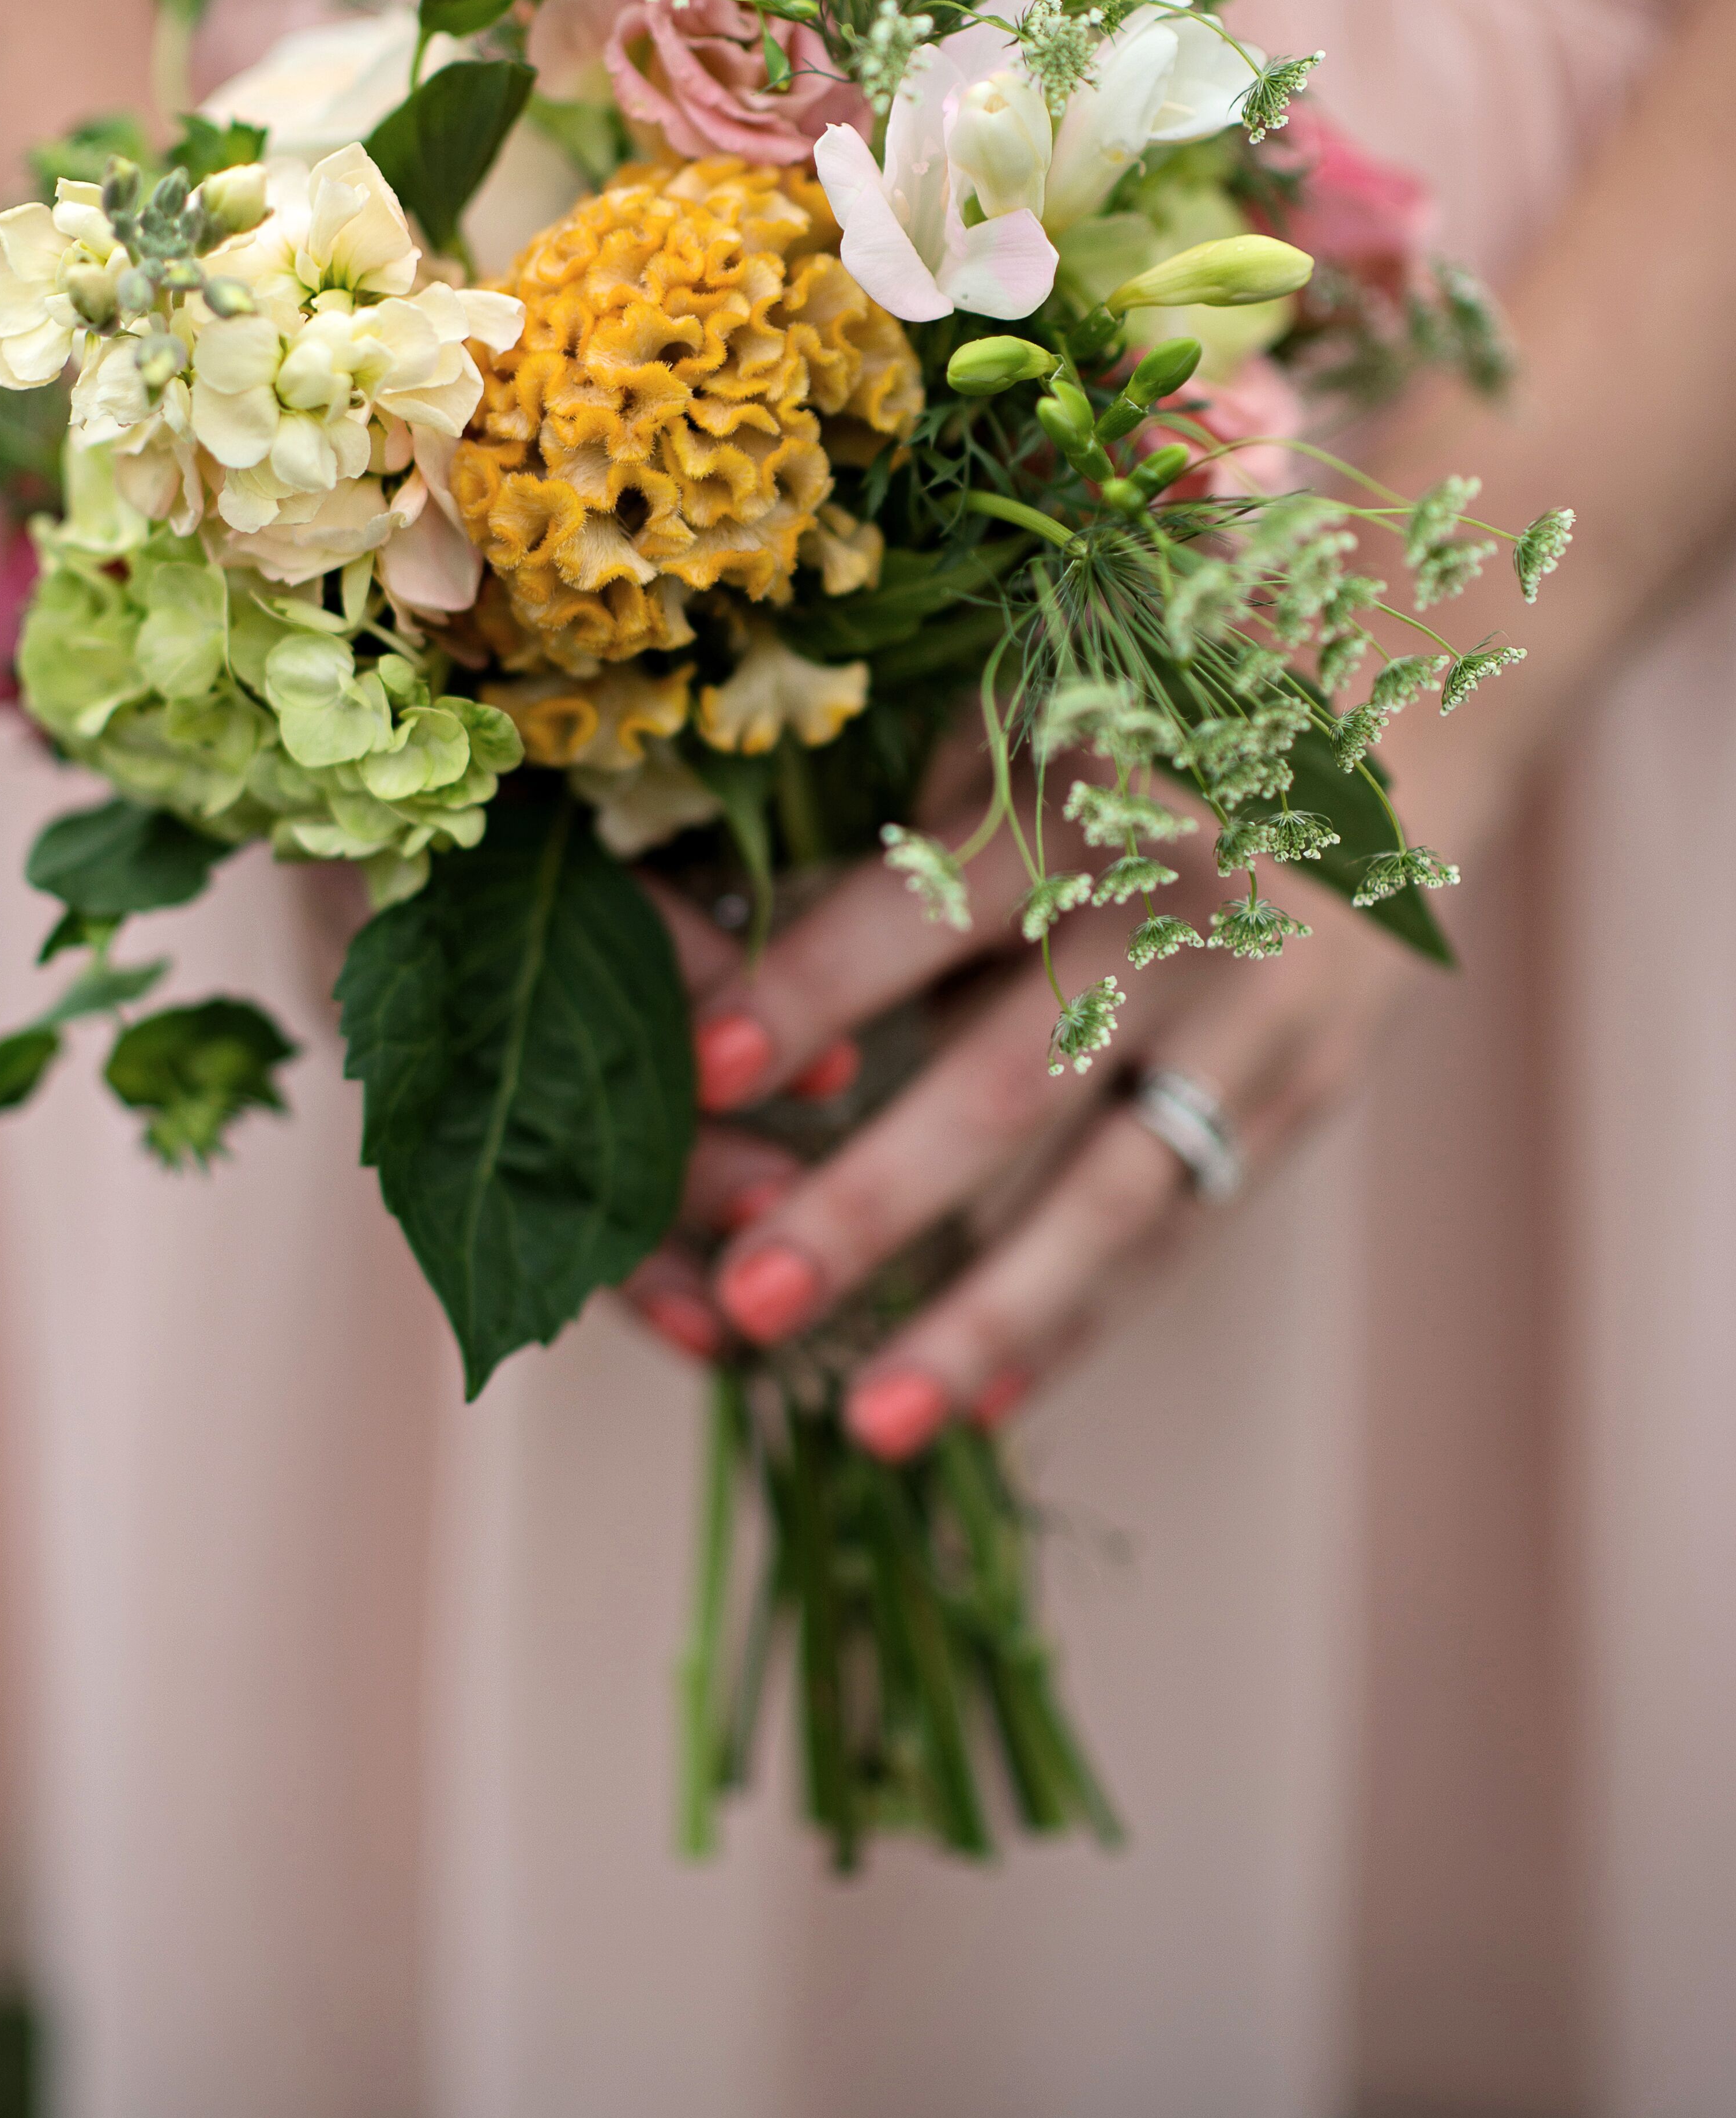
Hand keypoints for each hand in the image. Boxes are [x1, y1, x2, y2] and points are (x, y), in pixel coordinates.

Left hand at [617, 754, 1425, 1459]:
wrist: (1412, 693)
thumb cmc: (1160, 701)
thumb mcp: (1036, 715)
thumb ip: (922, 839)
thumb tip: (762, 973)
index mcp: (1085, 800)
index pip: (925, 910)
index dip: (811, 985)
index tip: (705, 1068)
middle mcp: (1176, 914)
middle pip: (1009, 1082)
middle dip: (874, 1199)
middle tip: (751, 1297)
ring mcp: (1254, 1015)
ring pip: (1107, 1194)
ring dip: (981, 1314)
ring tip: (869, 1424)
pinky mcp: (1306, 1085)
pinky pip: (1177, 1224)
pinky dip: (1078, 1314)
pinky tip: (981, 1403)